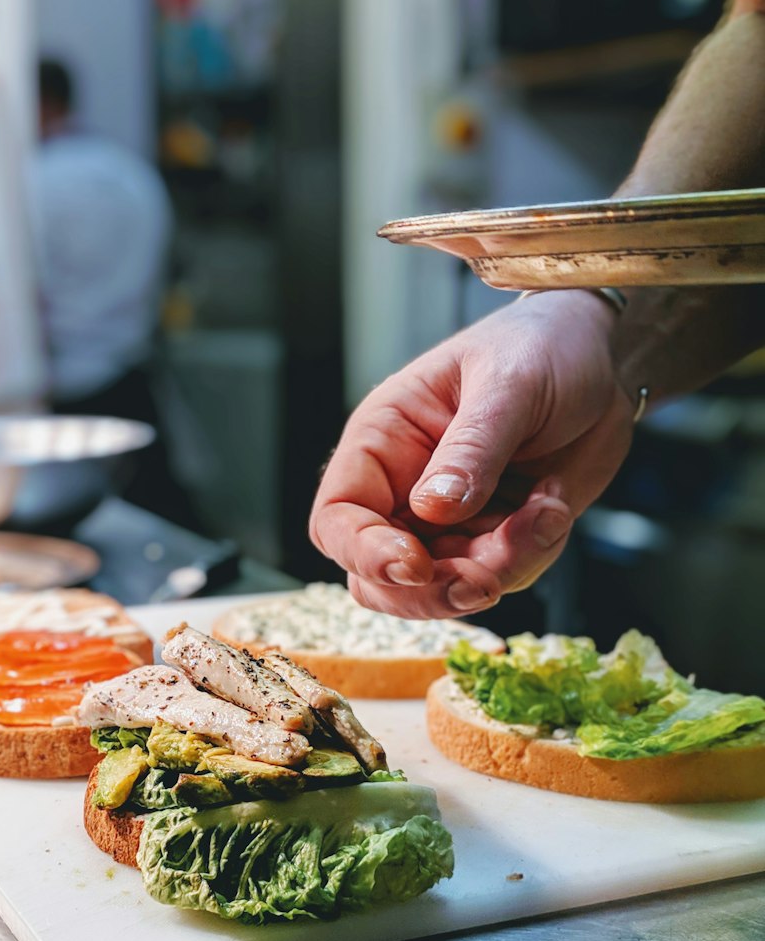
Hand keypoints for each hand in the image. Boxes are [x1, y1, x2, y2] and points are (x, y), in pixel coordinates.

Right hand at [310, 291, 636, 618]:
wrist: (602, 361)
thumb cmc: (538, 348)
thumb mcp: (508, 385)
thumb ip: (471, 448)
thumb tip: (432, 509)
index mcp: (382, 443)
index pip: (338, 519)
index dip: (364, 554)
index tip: (416, 565)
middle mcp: (403, 490)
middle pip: (379, 579)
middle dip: (434, 591)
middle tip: (486, 580)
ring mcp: (448, 523)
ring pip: (445, 588)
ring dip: (500, 569)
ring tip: (546, 512)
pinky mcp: (492, 539)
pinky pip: (500, 577)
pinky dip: (534, 554)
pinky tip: (553, 503)